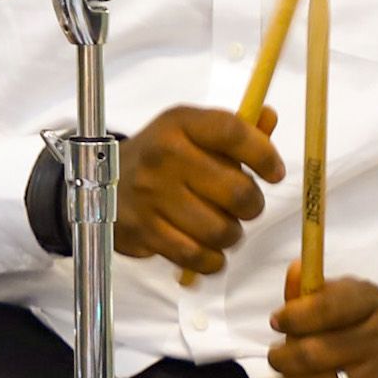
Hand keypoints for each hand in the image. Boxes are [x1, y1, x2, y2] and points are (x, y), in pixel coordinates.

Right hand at [112, 103, 282, 275]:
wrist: (104, 180)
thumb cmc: (163, 156)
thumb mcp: (191, 131)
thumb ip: (234, 129)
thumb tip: (269, 117)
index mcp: (180, 124)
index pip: (232, 132)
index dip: (264, 154)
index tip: (274, 173)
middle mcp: (163, 155)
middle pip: (236, 191)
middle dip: (252, 206)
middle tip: (244, 207)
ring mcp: (151, 195)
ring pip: (221, 230)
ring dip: (231, 234)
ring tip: (222, 227)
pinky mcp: (144, 230)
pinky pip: (196, 256)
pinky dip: (211, 260)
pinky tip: (208, 249)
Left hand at [267, 276, 377, 377]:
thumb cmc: (354, 325)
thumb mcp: (336, 298)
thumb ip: (308, 289)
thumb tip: (295, 270)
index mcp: (371, 301)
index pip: (329, 306)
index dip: (296, 316)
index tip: (275, 322)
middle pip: (320, 353)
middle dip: (284, 359)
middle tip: (273, 359)